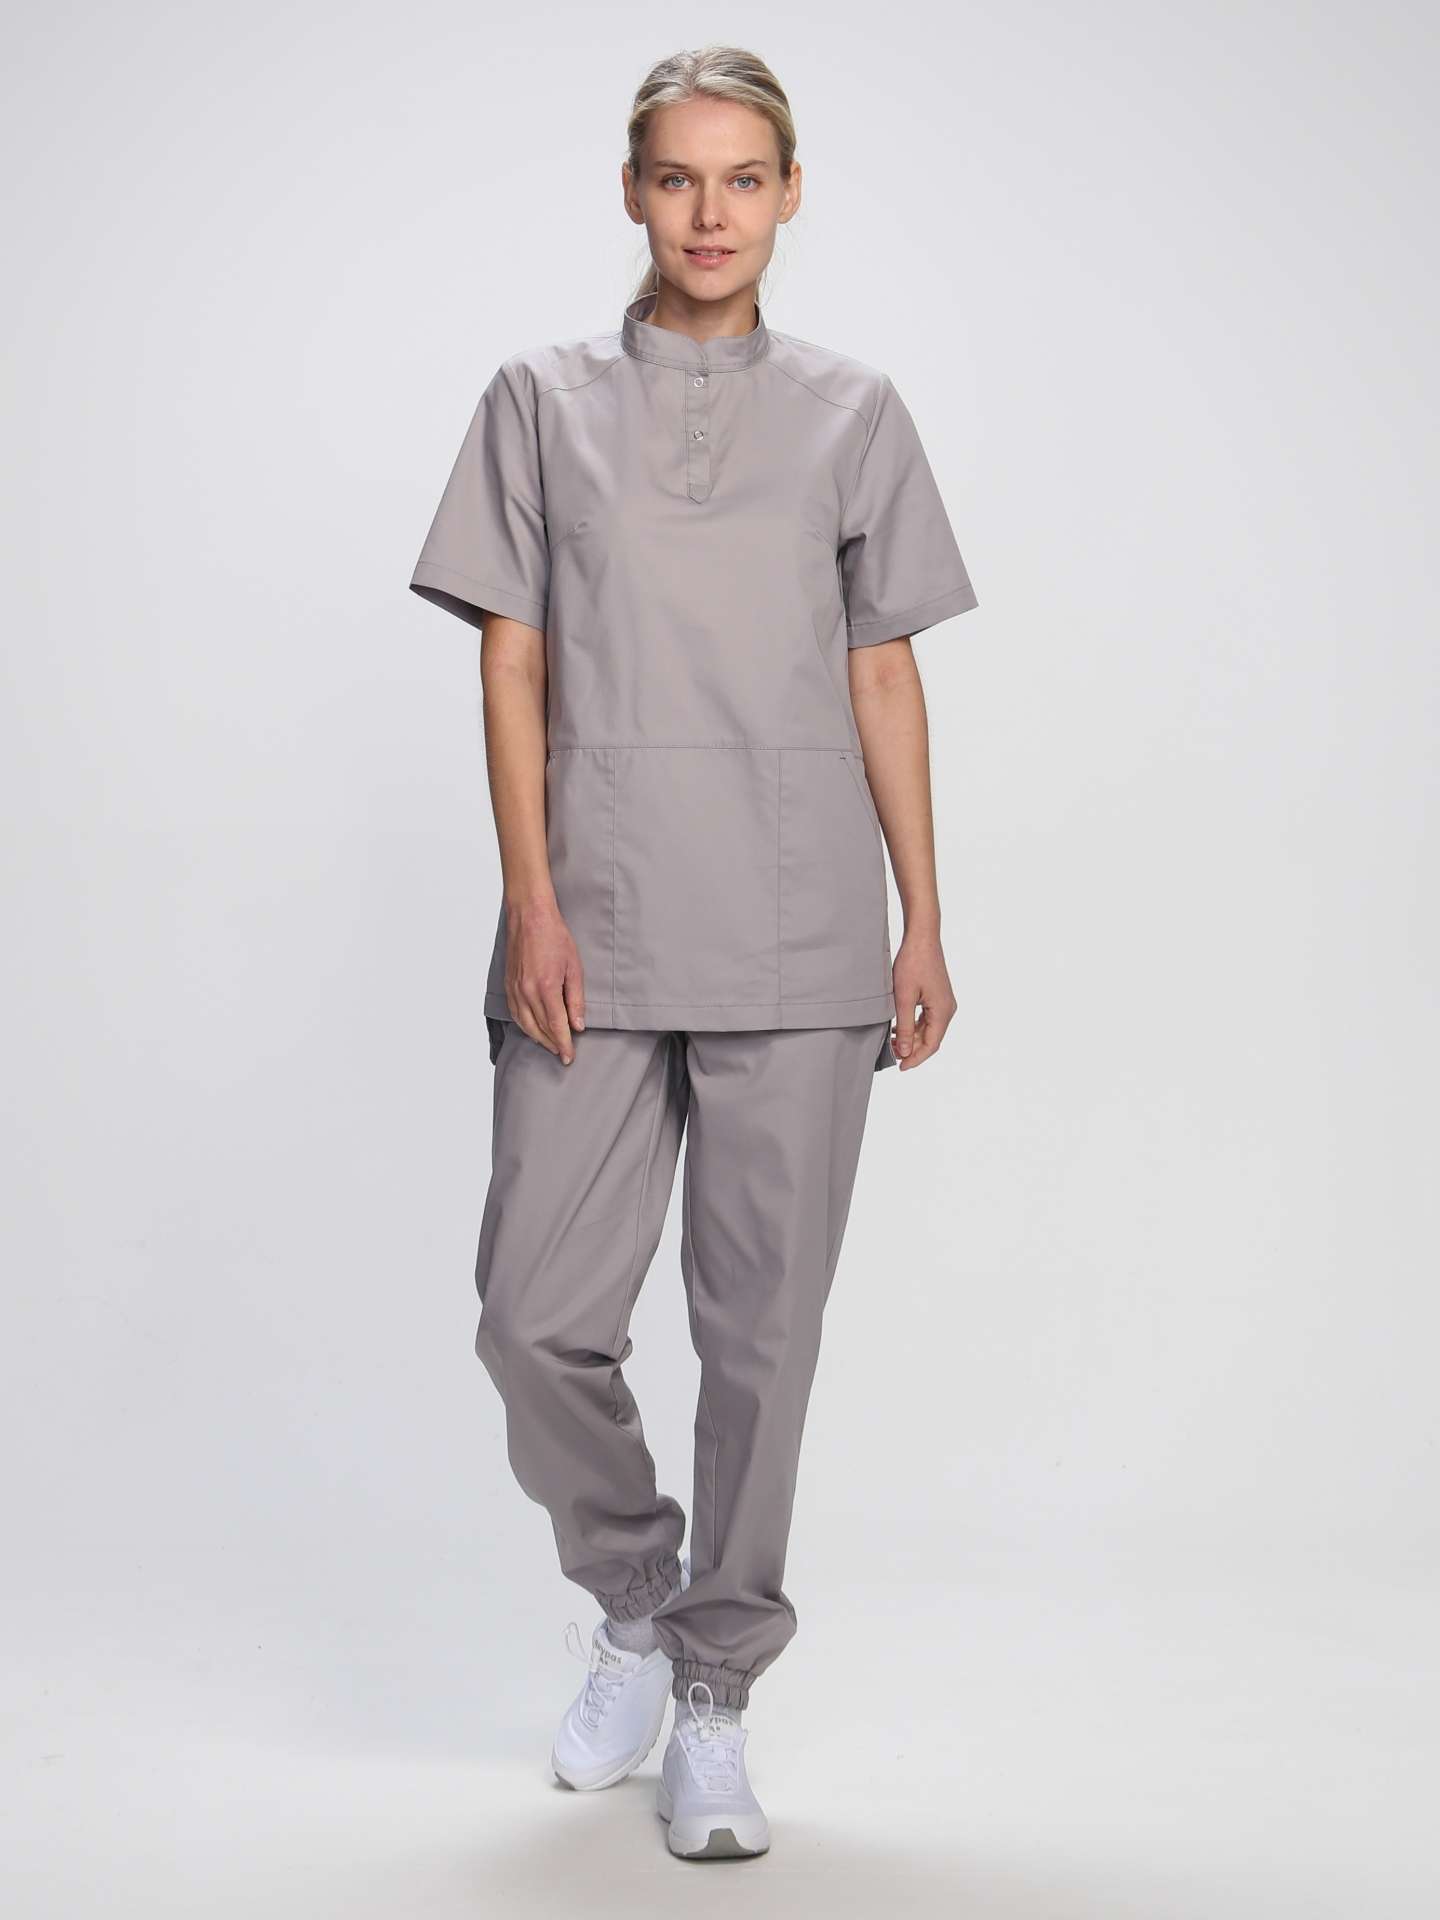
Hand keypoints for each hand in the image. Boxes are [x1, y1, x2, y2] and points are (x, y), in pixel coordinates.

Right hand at [503, 898, 586, 1063]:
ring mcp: (515, 989)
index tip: (569, 1057)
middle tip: (562, 1055)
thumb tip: (578, 1025)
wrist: (529, 917)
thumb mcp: (574, 967)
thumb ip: (576, 999)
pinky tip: (532, 1029)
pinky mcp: (509, 984)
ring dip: (538, 1038)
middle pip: (540, 1029)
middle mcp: (527, 992)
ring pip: (525, 1024)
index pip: (556, 1025)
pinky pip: (515, 1013)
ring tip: (551, 1046)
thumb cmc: (554, 937)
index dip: (564, 1044)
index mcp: (546, 987)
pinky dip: (524, 1026)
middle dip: (552, 1045)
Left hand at [889, 933, 955, 1069]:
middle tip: (892, 1055)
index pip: (931, 1045)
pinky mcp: (937, 997)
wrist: (922, 937)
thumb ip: (903, 1026)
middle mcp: (948, 1009)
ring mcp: (944, 1003)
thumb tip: (905, 1051)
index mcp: (943, 1011)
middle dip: (912, 1049)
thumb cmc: (913, 963)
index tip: (900, 1067)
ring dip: (911, 1038)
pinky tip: (897, 1028)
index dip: (916, 1059)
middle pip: (931, 1039)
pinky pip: (927, 1019)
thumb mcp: (903, 998)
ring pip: (928, 1030)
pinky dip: (913, 1026)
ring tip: (892, 1043)